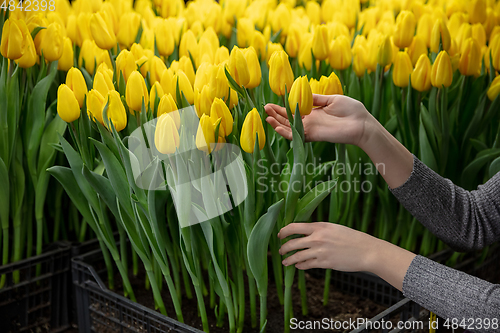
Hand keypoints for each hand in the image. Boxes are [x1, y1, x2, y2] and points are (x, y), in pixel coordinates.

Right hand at [266, 93, 413, 188]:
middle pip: (289, 119)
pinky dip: (285, 132)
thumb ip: (316, 98)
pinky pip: (296, 135)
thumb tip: (303, 93)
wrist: (362, 123)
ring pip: (290, 128)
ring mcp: (311, 129)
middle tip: (265, 108)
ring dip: (277, 123)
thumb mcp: (332, 99)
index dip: (283, 106)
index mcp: (314, 112)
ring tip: (267, 116)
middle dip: (277, 114)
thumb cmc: (351, 110)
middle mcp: (310, 122)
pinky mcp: (313, 135)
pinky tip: (276, 126)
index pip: (295, 110)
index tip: (273, 101)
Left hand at [278, 222, 377, 271]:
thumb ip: (319, 229)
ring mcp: (320, 251)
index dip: (284, 231)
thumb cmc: (351, 238)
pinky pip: (307, 265)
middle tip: (280, 250)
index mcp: (319, 226)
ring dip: (288, 259)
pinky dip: (300, 266)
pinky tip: (298, 266)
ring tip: (285, 261)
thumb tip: (305, 233)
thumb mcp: (334, 228)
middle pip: (292, 243)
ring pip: (297, 256)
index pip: (294, 227)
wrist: (366, 251)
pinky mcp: (324, 263)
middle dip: (283, 248)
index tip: (280, 235)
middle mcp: (317, 238)